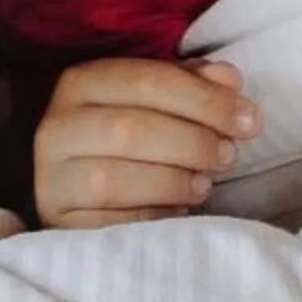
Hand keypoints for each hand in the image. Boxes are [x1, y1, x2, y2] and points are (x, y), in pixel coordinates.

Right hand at [33, 57, 260, 228]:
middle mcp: (57, 126)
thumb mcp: (157, 103)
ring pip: (114, 179)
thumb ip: (192, 86)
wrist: (79, 188)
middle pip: (131, 129)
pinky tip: (178, 212)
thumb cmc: (127, 139)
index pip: (147, 81)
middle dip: (192, 142)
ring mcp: (52, 177)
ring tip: (204, 184)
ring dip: (173, 181)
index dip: (205, 100)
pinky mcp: (59, 221)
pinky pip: (109, 223)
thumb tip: (228, 78)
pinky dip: (152, 217)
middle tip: (229, 155)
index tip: (249, 120)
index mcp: (80, 82)